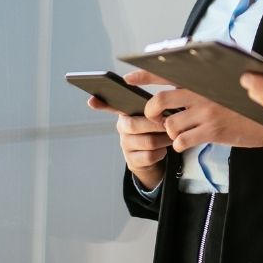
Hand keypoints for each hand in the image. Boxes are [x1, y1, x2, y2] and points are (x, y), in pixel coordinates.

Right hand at [87, 70, 173, 190]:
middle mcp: (122, 128)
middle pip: (134, 125)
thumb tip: (165, 100)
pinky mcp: (131, 161)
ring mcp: (125, 145)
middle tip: (170, 123)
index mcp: (126, 113)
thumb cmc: (157, 130)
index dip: (100, 104)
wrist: (156, 156)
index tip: (91, 101)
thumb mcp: (156, 115)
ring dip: (164, 139)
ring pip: (147, 141)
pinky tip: (163, 149)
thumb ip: (156, 107)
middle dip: (156, 124)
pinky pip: (150, 156)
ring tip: (171, 136)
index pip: (110, 106)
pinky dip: (161, 152)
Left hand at [143, 85, 262, 155]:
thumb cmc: (251, 102)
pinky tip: (190, 140)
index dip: (144, 75)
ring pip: (169, 126)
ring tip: (181, 130)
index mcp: (204, 80)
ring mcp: (206, 114)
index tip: (129, 78)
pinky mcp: (211, 132)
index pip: (167, 73)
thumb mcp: (230, 83)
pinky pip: (182, 141)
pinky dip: (180, 144)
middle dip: (151, 111)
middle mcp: (202, 94)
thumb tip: (191, 74)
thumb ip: (210, 79)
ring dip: (170, 131)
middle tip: (155, 116)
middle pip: (160, 102)